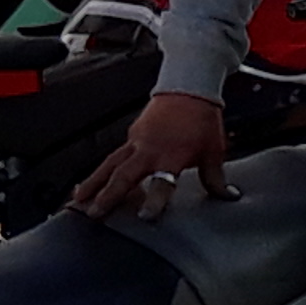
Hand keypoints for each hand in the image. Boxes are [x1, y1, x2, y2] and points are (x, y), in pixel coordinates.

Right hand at [70, 91, 230, 220]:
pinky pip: (113, 155)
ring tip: (78, 198)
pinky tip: (91, 181)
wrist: (188, 88)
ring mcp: (136, 141)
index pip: (162, 183)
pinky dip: (101, 170)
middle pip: (123, 175)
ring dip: (93, 183)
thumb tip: (227, 196)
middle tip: (93, 213)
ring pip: (110, 164)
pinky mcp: (131, 135)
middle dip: (107, 195)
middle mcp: (149, 150)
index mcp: (171, 156)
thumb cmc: (201, 119)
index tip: (145, 217)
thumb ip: (215, 178)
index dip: (154, 200)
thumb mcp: (213, 151)